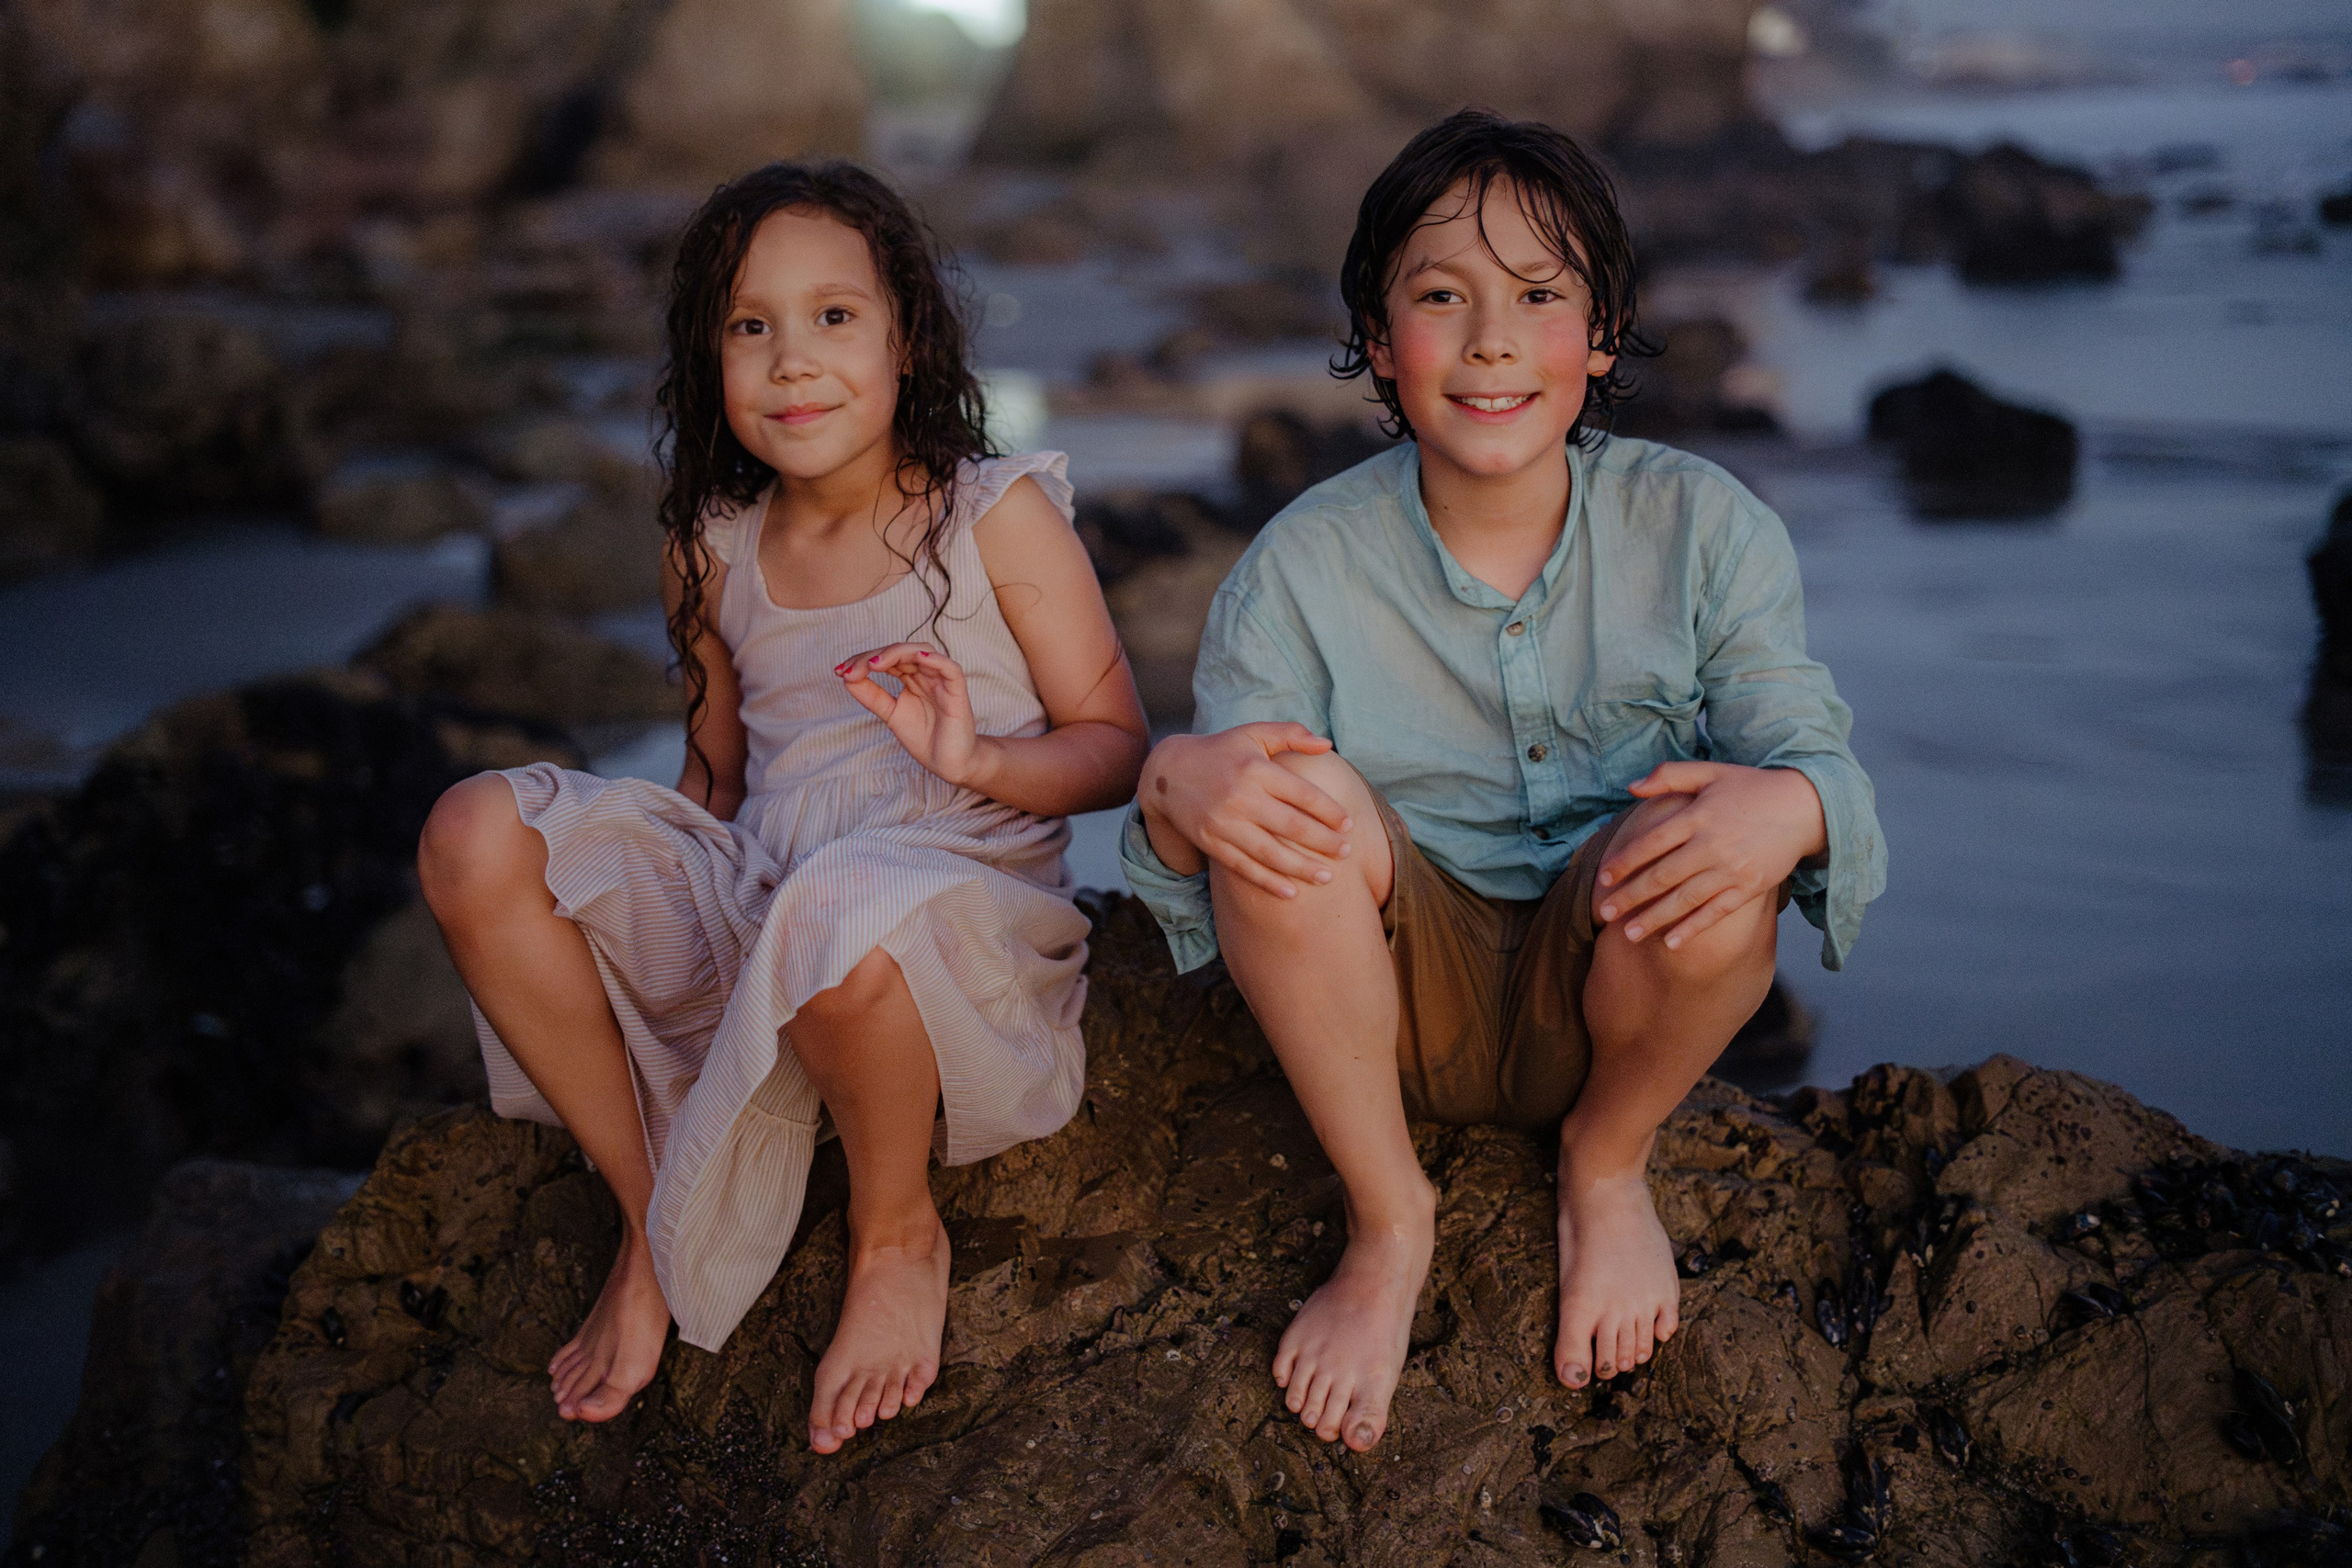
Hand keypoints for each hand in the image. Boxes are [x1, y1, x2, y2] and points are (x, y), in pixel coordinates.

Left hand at [836, 643, 986, 787]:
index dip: (862, 660)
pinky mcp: (957, 691)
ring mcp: (942, 681)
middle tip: (851, 669)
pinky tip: (917, 658)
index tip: (839, 671)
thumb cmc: (925, 738)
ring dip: (897, 653)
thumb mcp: (890, 714)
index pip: (886, 659)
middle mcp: (926, 674)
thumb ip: (872, 696)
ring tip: (875, 664)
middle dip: (873, 656)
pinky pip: (950, 668)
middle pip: (900, 652)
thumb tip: (847, 677)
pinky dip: (935, 660)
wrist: (948, 763)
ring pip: (923, 652)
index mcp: (911, 678)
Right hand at [1138, 723, 1353, 896]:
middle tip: (1346, 852)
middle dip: (1324, 842)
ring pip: (1270, 853)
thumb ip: (1291, 734)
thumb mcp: (1253, 733)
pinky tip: (1291, 892)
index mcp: (1257, 769)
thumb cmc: (1221, 751)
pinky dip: (1268, 882)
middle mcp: (1242, 798)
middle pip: (1292, 827)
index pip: (1303, 794)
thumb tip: (1328, 744)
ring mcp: (1225, 823)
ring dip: (1302, 868)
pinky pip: (1244, 867)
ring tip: (1327, 877)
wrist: (1168, 773)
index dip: (1329, 811)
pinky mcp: (1211, 842)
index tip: (1348, 824)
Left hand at [1595, 762, 1825, 948]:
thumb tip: (1630, 786)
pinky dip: (1693, 928)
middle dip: (1631, 896)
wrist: (1805, 807)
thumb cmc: (1751, 787)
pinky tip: (1671, 942)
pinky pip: (1716, 912)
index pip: (1652, 842)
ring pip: (1685, 899)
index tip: (1603, 878)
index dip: (1625, 861)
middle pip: (1663, 875)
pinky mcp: (1750, 887)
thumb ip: (1669, 775)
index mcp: (1699, 815)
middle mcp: (1713, 844)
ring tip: (1628, 934)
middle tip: (1603, 912)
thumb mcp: (1711, 771)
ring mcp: (1732, 868)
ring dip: (1655, 918)